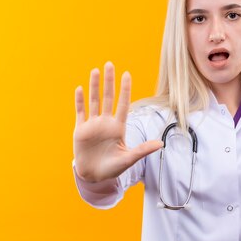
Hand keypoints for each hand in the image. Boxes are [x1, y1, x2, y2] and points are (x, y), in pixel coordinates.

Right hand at [73, 61, 162, 182]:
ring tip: (95, 71)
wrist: (94, 176)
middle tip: (110, 64)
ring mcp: (93, 125)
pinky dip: (79, 101)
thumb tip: (161, 143)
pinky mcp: (80, 130)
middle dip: (109, 81)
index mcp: (118, 128)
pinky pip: (80, 112)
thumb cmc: (112, 168)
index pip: (123, 104)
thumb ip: (143, 150)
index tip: (127, 74)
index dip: (125, 89)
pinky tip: (80, 88)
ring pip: (94, 101)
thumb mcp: (129, 159)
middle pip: (108, 97)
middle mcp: (106, 123)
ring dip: (94, 86)